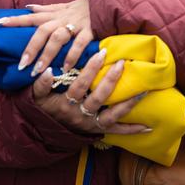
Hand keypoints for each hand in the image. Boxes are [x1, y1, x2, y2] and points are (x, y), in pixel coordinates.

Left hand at [0, 0, 91, 73]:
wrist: (110, 3)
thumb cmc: (84, 8)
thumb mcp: (64, 5)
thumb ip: (46, 8)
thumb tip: (27, 7)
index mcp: (55, 14)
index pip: (31, 16)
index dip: (14, 20)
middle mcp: (63, 18)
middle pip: (42, 31)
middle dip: (31, 48)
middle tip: (21, 65)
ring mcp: (76, 24)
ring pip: (58, 38)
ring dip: (47, 55)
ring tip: (38, 71)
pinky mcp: (91, 30)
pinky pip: (80, 43)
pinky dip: (72, 55)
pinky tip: (66, 68)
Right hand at [33, 49, 148, 134]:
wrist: (42, 131)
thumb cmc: (42, 107)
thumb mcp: (36, 96)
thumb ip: (42, 84)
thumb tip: (48, 70)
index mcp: (66, 103)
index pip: (80, 84)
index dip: (91, 69)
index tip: (102, 52)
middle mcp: (80, 115)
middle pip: (99, 97)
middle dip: (112, 79)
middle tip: (123, 63)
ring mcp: (91, 125)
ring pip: (112, 115)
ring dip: (128, 103)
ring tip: (143, 90)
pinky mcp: (98, 131)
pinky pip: (117, 132)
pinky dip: (131, 129)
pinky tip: (148, 126)